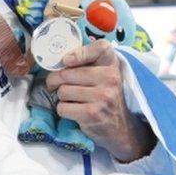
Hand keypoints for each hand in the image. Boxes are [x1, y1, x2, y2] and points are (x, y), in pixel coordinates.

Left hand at [45, 39, 154, 161]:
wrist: (120, 127)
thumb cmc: (105, 96)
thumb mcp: (103, 75)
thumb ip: (87, 62)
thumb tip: (60, 60)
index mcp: (112, 65)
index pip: (100, 47)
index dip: (79, 53)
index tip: (67, 61)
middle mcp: (110, 78)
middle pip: (67, 73)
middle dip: (55, 80)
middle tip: (56, 85)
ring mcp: (102, 96)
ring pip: (63, 91)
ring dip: (62, 97)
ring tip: (72, 100)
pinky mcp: (92, 113)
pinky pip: (63, 107)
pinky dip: (63, 110)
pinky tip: (74, 111)